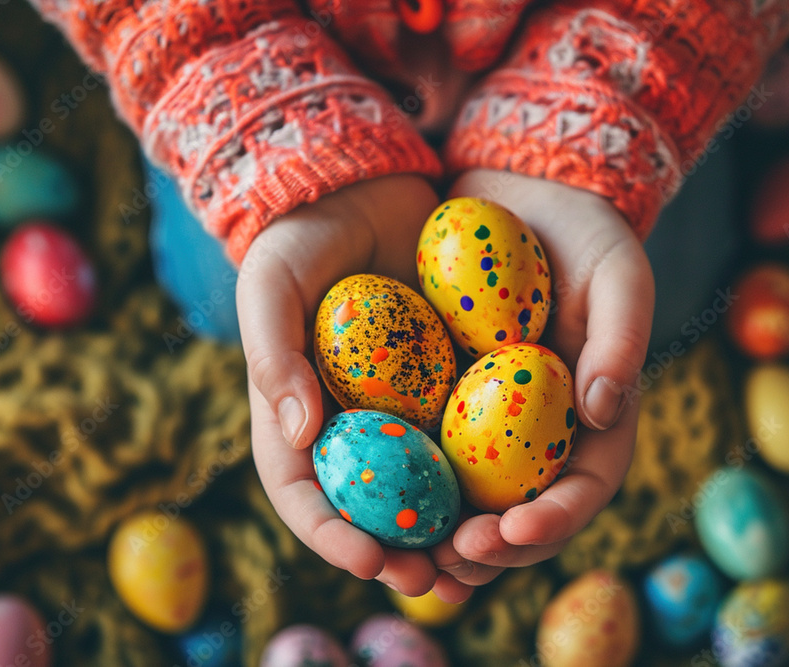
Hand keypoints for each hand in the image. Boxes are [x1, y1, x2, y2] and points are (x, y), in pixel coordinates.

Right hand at [238, 175, 474, 601]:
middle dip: (396, 552)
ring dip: (446, 529)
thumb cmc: (302, 236)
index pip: (303, 492)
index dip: (330, 536)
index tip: (370, 560)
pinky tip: (516, 494)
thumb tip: (300, 433)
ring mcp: (399, 406)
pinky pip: (465, 435)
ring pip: (420, 487)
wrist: (362, 187)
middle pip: (366, 508)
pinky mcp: (445, 382)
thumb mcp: (272, 283)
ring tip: (479, 555)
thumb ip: (273, 354)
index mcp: (297, 413)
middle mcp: (350, 422)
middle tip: (433, 578)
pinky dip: (483, 472)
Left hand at [428, 169, 653, 578]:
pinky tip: (374, 508)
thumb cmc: (584, 231)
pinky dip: (409, 489)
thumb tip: (603, 411)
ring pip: (472, 500)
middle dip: (493, 550)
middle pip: (525, 513)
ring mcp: (493, 420)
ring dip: (444, 539)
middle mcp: (543, 430)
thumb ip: (622, 337)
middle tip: (452, 561)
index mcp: (595, 414)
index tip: (515, 532)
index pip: (587, 487)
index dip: (556, 521)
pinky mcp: (444, 398)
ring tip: (410, 560)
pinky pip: (427, 455)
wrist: (521, 192)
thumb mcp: (618, 270)